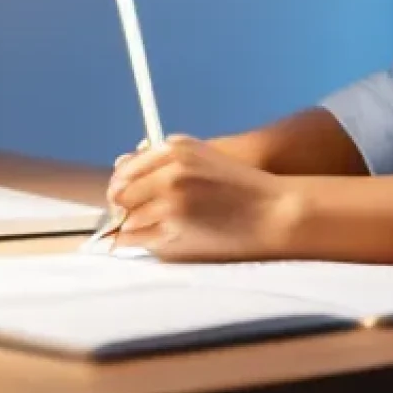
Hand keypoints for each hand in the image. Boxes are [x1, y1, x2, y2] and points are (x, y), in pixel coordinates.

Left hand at [106, 134, 300, 261]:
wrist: (272, 208)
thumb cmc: (240, 184)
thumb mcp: (202, 158)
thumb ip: (165, 160)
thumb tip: (121, 164)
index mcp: (175, 148)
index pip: (126, 169)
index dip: (120, 188)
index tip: (120, 200)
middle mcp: (170, 169)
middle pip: (122, 193)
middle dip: (120, 209)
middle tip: (123, 222)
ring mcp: (172, 196)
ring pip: (127, 217)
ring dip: (128, 228)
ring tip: (136, 235)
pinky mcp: (176, 223)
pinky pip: (138, 237)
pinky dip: (136, 242)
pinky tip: (143, 243)